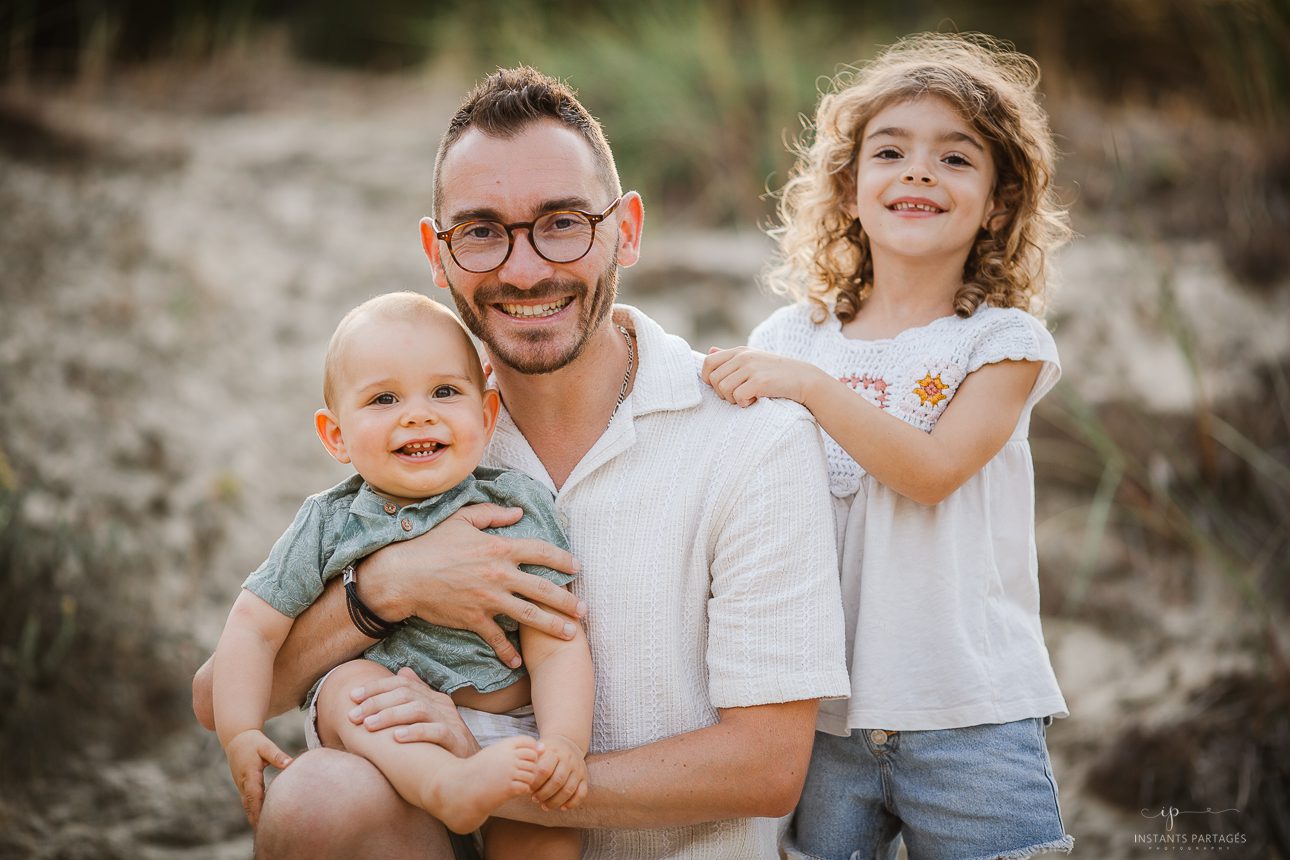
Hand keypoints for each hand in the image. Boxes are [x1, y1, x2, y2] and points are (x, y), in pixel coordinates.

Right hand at [224, 729, 291, 827]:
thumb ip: (277, 755)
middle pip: (250, 805)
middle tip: (265, 835)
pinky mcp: (244, 785)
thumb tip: (289, 764)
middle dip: (256, 819)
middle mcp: (244, 783)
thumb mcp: (265, 745)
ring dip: (254, 817)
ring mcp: (242, 785)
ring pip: (248, 805)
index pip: (254, 796)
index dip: (258, 810)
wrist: (236, 738)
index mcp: (250, 774)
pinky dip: (253, 811)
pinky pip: (248, 801)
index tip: (264, 823)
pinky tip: (261, 820)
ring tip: (263, 833)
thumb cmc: (253, 742)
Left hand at [348, 667, 480, 757]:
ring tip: (369, 726)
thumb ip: (416, 695)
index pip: (402, 683)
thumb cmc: (442, 745)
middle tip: (354, 716)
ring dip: (390, 716)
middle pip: (406, 693)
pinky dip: (415, 733)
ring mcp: (450, 721)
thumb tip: (402, 670)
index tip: (352, 697)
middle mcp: (441, 705)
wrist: (470, 771)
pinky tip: (396, 738)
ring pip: (418, 709)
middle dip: (376, 703)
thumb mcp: (429, 717)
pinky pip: (436, 732)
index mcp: (432, 697)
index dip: (376, 687)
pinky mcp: (456, 740)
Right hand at [363, 504, 583, 668]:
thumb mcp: (462, 519)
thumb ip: (493, 515)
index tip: (577, 567)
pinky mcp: (474, 618)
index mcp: (499, 547)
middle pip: (543, 589)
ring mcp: (488, 598)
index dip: (563, 560)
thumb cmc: (430, 542)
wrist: (403, 574)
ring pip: (529, 615)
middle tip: (584, 610)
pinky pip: (496, 638)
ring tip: (570, 634)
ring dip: (552, 626)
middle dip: (567, 601)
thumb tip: (517, 512)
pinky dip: (507, 652)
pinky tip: (518, 662)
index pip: (541, 552)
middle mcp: (499, 574)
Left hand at [531, 734, 587, 810]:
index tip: (528, 789)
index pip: (545, 770)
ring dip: (555, 801)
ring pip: (569, 789)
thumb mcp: (539, 750)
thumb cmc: (548, 751)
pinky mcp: (585, 778)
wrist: (567, 743)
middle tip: (535, 799)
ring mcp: (578, 769)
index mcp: (555, 752)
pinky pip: (582, 793)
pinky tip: (562, 807)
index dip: (536, 783)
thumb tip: (524, 777)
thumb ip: (532, 761)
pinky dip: (572, 803)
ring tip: (544, 806)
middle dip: (544, 794)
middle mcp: (569, 760)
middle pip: (557, 781)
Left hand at [701, 347, 822, 407]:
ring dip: (733, 399)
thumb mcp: (753, 359)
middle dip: (722, 393)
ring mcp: (751, 368)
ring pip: (723, 389)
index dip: (709, 378)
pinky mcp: (760, 381)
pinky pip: (738, 396)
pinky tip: (755, 400)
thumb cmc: (776, 372)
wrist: (804, 379)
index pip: (708, 362)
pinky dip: (744, 403)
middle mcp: (743, 357)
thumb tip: (710, 350)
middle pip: (714, 379)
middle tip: (738, 395)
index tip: (722, 387)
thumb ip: (731, 357)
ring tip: (748, 397)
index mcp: (739, 351)